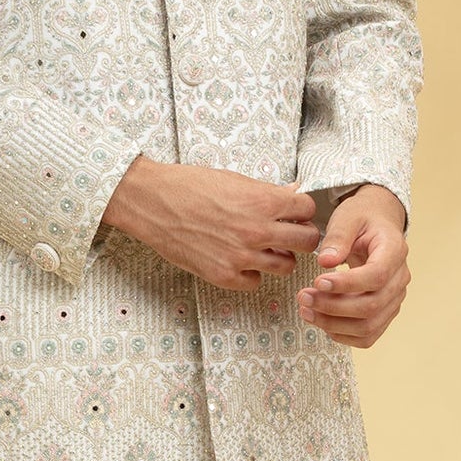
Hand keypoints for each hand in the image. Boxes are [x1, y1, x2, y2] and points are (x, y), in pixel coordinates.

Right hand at [101, 156, 320, 291]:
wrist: (153, 202)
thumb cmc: (189, 186)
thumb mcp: (234, 179)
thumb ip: (266, 192)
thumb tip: (292, 192)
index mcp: (263, 201)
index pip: (308, 209)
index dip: (302, 210)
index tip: (295, 213)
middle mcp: (257, 230)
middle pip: (307, 241)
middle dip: (301, 236)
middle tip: (290, 234)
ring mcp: (242, 256)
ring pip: (286, 266)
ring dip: (280, 257)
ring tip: (264, 248)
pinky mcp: (224, 275)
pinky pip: (256, 281)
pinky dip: (252, 273)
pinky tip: (240, 260)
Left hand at [297, 185, 409, 348]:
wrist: (377, 224)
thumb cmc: (363, 219)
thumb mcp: (348, 217)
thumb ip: (338, 237)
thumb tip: (325, 262)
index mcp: (395, 251)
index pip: (376, 276)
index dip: (347, 284)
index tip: (318, 281)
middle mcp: (400, 278)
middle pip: (372, 306)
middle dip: (333, 307)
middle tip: (304, 297)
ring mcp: (394, 298)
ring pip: (369, 326)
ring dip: (334, 324)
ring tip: (306, 310)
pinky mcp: (384, 312)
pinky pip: (367, 336)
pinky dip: (342, 335)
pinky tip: (321, 321)